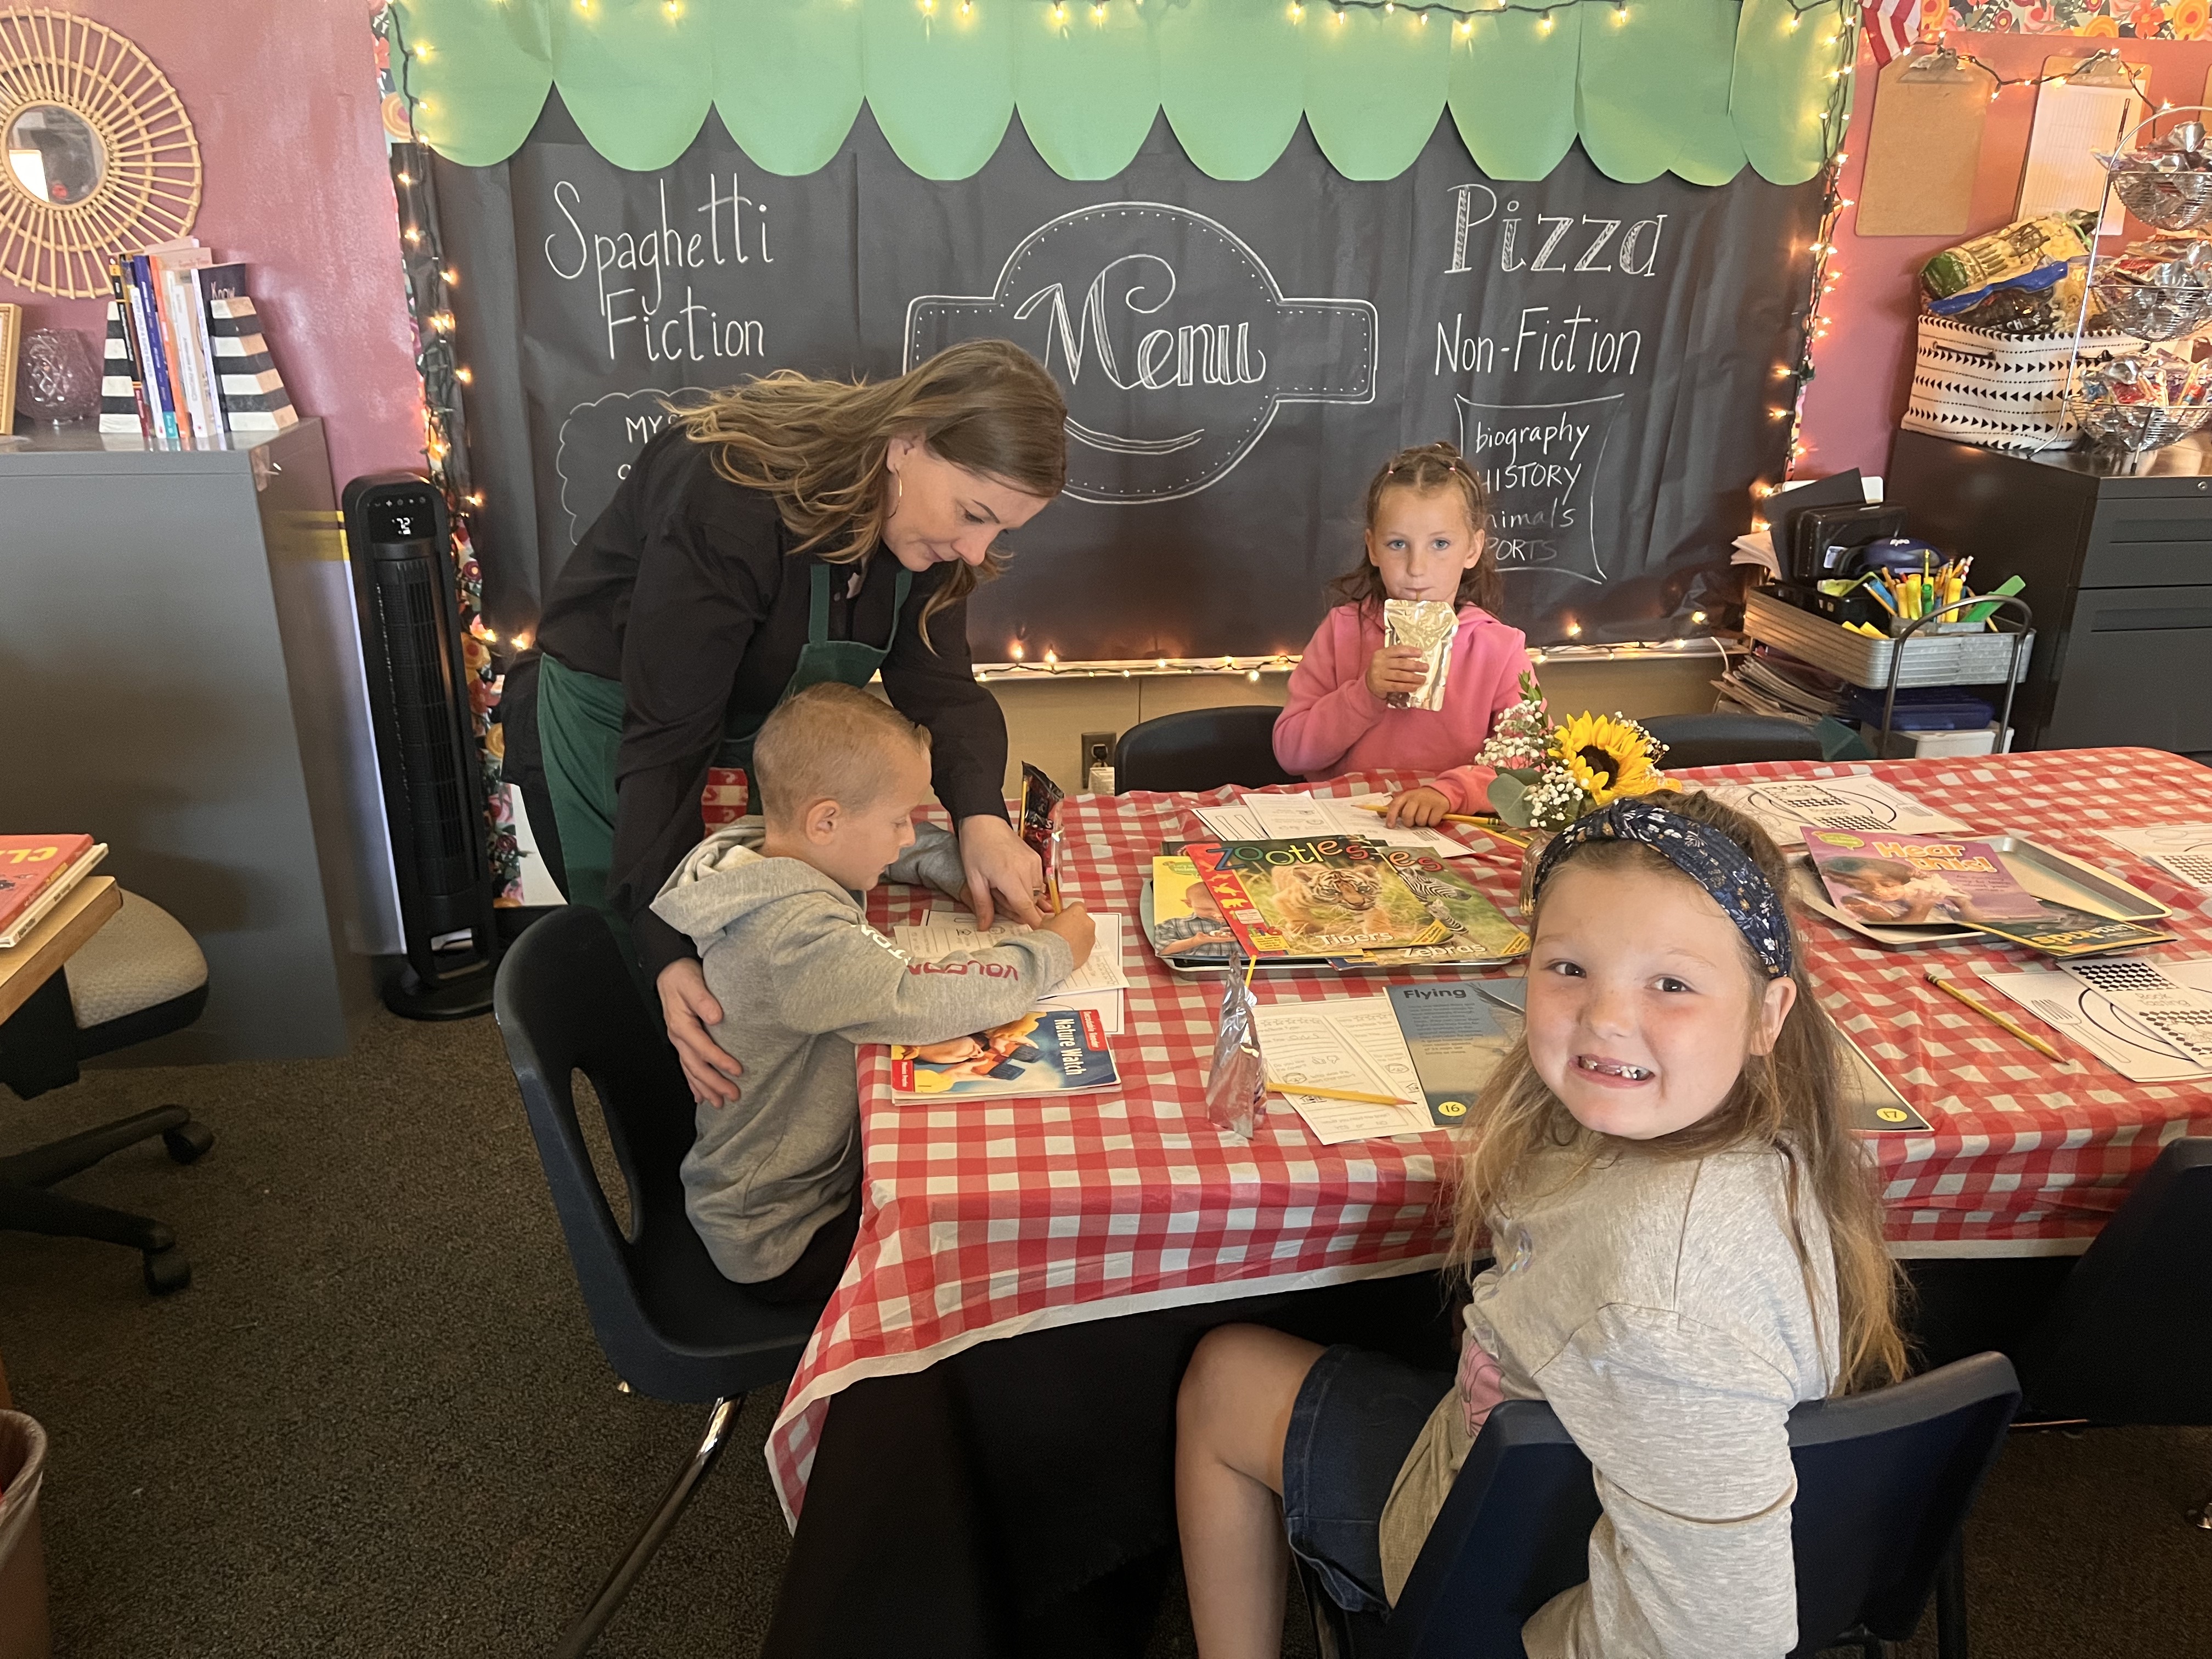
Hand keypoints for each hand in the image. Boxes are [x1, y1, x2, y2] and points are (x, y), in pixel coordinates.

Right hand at [657, 958, 741, 1106]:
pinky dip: (693, 1082)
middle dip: (714, 1084)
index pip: (703, 1048)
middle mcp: (678, 1037)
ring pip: (691, 1070)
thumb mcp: (692, 982)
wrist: (669, 970)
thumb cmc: (682, 975)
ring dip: (705, 1088)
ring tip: (720, 1103)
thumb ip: (703, 999)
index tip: (738, 1071)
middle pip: (696, 1066)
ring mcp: (679, 1040)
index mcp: (682, 1025)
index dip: (720, 1061)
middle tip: (733, 1096)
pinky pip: (687, 1066)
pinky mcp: (682, 1040)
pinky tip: (700, 1095)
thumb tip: (716, 1017)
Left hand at [958, 814, 1042, 929]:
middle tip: (998, 900)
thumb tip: (984, 927)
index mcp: (1010, 877)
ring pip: (1035, 893)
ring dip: (1023, 897)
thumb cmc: (976, 848)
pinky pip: (1037, 881)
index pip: (1026, 907)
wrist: (984, 822)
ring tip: (1002, 886)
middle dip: (1018, 910)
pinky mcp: (1036, 859)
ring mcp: (1034, 863)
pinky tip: (1012, 880)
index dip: (1033, 923)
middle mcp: (1027, 870)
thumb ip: (983, 904)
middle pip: (1031, 903)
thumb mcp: (974, 878)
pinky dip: (1027, 887)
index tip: (1039, 935)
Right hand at [1039, 900, 1095, 970]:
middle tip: (1063, 931)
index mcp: (1077, 911)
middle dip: (1075, 924)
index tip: (1063, 917)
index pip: (1077, 906)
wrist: (1052, 956)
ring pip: (1085, 934)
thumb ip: (1053, 918)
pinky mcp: (1090, 950)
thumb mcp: (1046, 921)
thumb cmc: (1049, 936)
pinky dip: (1079, 948)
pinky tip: (1068, 952)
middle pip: (1083, 920)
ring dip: (1078, 937)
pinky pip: (1085, 946)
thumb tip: (1054, 920)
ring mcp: (1090, 937)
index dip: (1070, 912)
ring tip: (1064, 944)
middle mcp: (1087, 923)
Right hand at [1365, 645, 1429, 699]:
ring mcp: (1379, 674)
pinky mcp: (1380, 685)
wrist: (1368, 682)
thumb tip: (1418, 660)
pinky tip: (1415, 687)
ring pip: (1400, 675)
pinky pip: (1396, 686)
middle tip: (1426, 668)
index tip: (1421, 653)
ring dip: (1413, 677)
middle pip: (1401, 663)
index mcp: (1382, 653)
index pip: (1397, 650)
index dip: (1410, 651)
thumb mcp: (1386, 659)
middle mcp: (1379, 662)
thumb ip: (1398, 657)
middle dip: (1415, 666)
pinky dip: (1407, 687)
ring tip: (1423, 679)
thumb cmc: (1382, 668)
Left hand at [1385, 787, 1451, 827]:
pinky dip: (1432, 822)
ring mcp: (1428, 801)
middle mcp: (1416, 797)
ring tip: (1424, 818)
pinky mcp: (1439, 806)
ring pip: (1420, 821)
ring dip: (1422, 823)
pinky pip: (1432, 821)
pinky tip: (1432, 817)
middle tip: (1413, 821)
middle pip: (1408, 816)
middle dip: (1409, 823)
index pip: (1395, 805)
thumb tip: (1379, 813)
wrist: (1439, 792)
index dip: (1391, 816)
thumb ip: (1393, 807)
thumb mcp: (1406, 800)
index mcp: (1405, 796)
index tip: (1390, 826)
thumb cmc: (1419, 799)